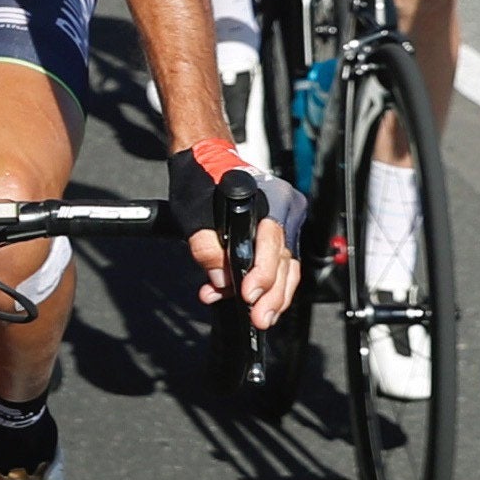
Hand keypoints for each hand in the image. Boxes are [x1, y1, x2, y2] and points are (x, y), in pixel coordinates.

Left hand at [168, 146, 305, 328]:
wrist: (203, 159)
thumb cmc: (200, 179)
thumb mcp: (193, 214)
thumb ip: (206, 248)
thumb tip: (220, 280)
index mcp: (268, 200)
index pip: (272, 246)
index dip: (262, 276)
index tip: (248, 296)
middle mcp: (284, 209)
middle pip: (285, 262)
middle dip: (272, 296)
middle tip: (259, 319)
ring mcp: (285, 220)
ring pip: (287, 267)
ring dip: (273, 296)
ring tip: (260, 317)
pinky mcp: (278, 230)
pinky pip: (279, 261)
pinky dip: (266, 283)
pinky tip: (251, 300)